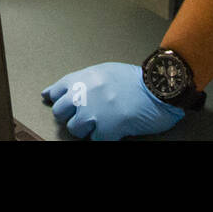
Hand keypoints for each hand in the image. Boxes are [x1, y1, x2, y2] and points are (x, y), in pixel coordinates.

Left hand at [42, 62, 184, 139]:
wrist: (158, 87)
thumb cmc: (133, 79)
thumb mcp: (104, 72)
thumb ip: (82, 81)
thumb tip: (54, 92)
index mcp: (81, 78)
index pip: (56, 91)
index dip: (58, 99)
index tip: (60, 104)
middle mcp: (82, 95)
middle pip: (59, 113)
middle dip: (71, 116)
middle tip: (87, 115)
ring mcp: (93, 113)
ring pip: (74, 129)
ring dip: (87, 129)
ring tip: (103, 122)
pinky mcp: (106, 129)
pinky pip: (95, 140)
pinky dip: (104, 136)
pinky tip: (115, 128)